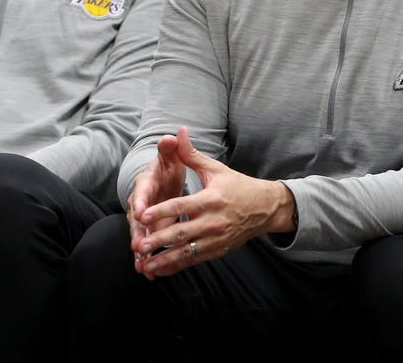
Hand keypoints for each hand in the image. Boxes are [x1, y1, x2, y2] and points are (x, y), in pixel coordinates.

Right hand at [127, 131, 186, 258]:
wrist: (164, 177)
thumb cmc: (168, 166)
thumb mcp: (170, 156)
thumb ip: (169, 148)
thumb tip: (171, 136)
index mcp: (145, 183)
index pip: (141, 191)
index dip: (140, 202)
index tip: (140, 212)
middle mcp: (139, 203)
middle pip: (136, 219)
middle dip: (137, 234)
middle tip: (138, 246)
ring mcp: (143, 219)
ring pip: (140, 236)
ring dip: (141, 252)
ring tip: (143, 267)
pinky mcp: (149, 231)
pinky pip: (147, 246)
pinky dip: (148, 260)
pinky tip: (151, 275)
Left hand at [131, 127, 292, 279]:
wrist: (264, 208)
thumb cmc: (237, 185)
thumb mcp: (215, 168)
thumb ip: (192, 154)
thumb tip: (179, 132)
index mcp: (211, 199)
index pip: (182, 206)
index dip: (161, 212)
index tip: (142, 217)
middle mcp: (213, 221)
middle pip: (182, 233)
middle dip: (158, 241)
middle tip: (138, 246)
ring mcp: (216, 239)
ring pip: (186, 252)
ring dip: (164, 260)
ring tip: (145, 265)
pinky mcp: (217, 251)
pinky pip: (194, 260)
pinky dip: (176, 266)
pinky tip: (160, 270)